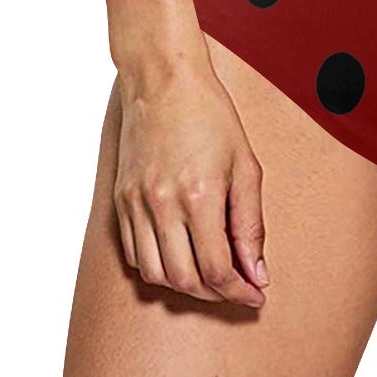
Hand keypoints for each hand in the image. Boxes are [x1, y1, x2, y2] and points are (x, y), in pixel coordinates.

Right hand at [112, 55, 268, 306]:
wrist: (163, 81)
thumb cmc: (210, 116)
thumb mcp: (245, 164)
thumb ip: (251, 223)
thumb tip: (256, 271)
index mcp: (199, 195)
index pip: (217, 269)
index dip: (240, 291)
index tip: (255, 295)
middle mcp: (162, 205)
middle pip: (185, 280)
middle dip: (216, 294)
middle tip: (237, 289)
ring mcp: (136, 205)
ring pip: (156, 275)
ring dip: (185, 286)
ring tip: (210, 275)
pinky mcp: (120, 202)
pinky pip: (134, 255)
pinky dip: (158, 268)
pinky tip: (179, 256)